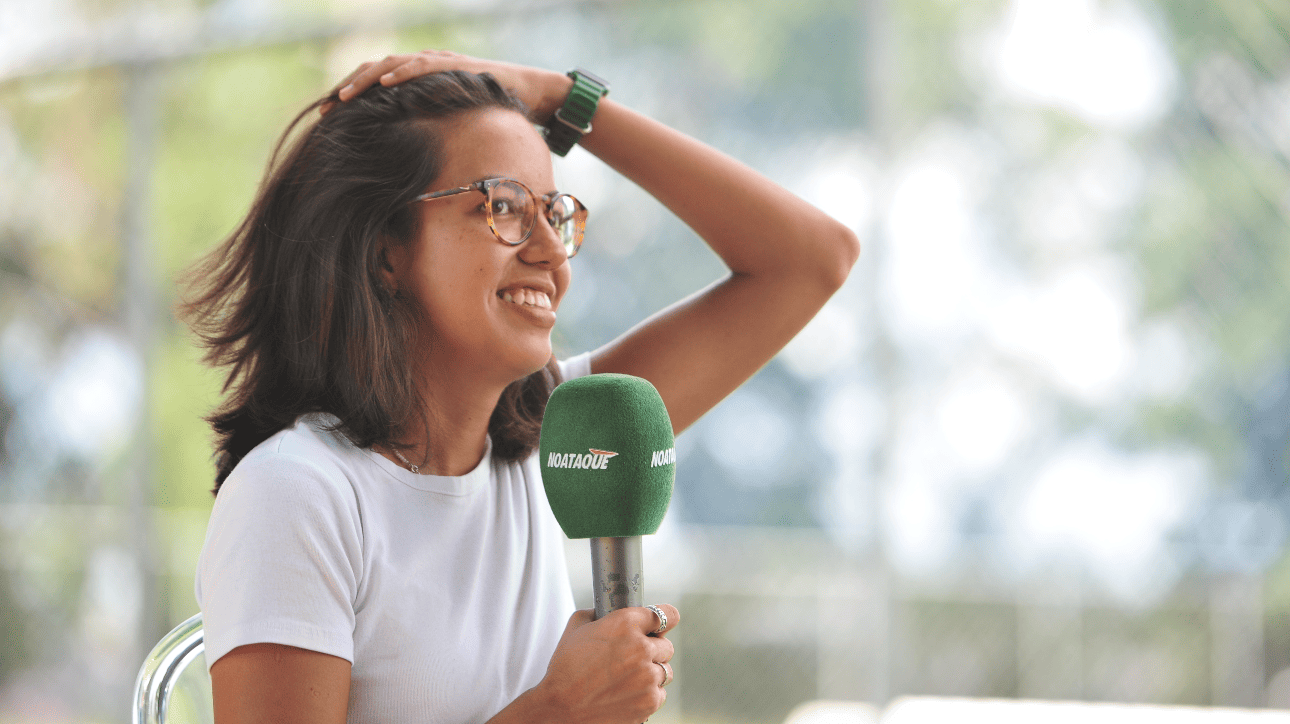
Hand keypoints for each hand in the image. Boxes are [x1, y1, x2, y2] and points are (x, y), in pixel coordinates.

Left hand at [322, 50, 570, 120]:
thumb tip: (413, 159)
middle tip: (326, 110)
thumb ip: (434, 130)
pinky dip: (401, 74)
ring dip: (364, 81)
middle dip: (348, 89)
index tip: (329, 116)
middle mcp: (423, 65)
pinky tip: (383, 84)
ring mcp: (437, 61)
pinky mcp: (453, 65)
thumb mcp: (456, 123)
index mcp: (419, 80)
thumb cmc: (494, 110)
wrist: (531, 92)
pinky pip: (421, 66)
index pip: (376, 83)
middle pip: (374, 71)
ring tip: (343, 98)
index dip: (352, 96)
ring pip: (391, 66)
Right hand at [534, 605, 679, 723]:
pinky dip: (647, 694)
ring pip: (665, 671)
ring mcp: (648, 677)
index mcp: (627, 624)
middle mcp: (642, 648)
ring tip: (628, 679)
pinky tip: (627, 694)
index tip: (658, 627)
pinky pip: (659, 694)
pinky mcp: (649, 701)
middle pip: (666, 646)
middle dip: (652, 650)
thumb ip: (599, 614)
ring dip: (651, 673)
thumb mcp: (577, 626)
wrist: (559, 708)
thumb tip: (608, 613)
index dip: (663, 621)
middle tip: (633, 658)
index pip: (669, 615)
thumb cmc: (565, 667)